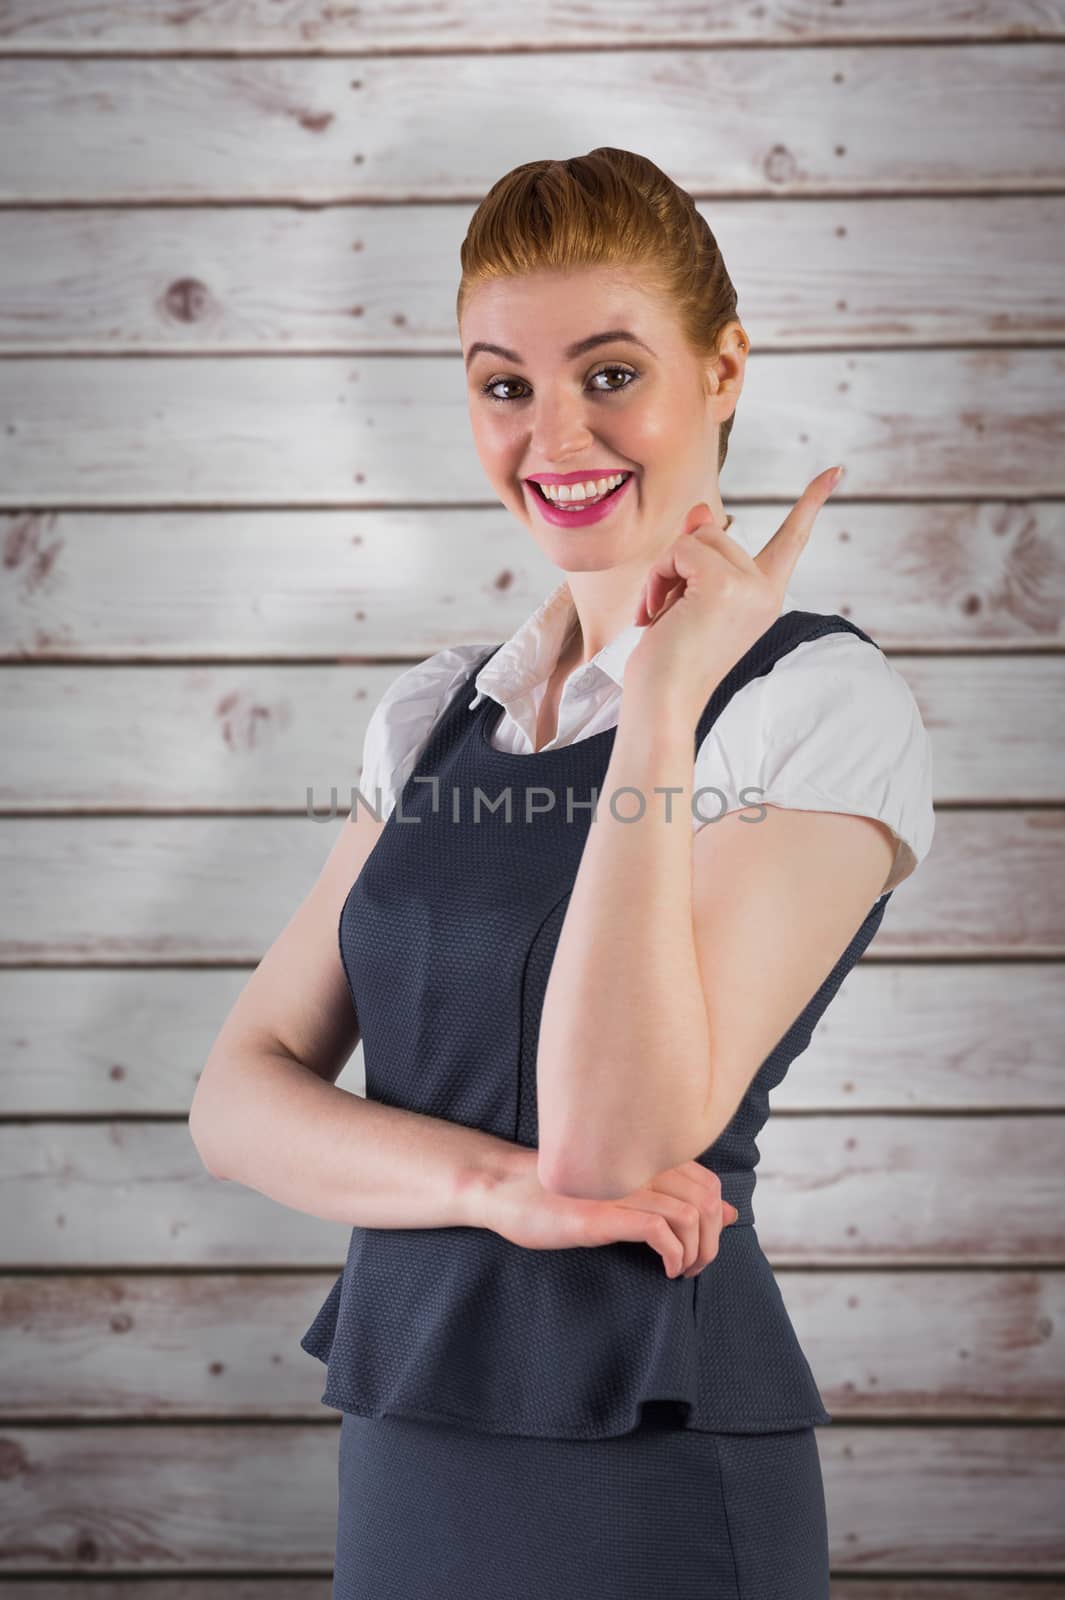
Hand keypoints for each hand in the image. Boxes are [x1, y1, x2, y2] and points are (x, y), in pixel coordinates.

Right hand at [474, 1149, 738, 1278]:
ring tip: (682, 1270)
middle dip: (712, 1240)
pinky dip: (673, 1254)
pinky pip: (658, 1230)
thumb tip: (727, 1212)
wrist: (508, 1190)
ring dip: (696, 1252)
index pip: (709, 1182)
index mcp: (644, 1156)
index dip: (718, 1216)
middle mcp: (638, 1166)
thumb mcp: (624, 1189)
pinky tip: (666, 1269)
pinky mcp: (603, 1214)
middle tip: (697, 1265)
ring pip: (689, 1215)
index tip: (707, 1242)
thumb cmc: (568, 1193)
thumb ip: (673, 1195)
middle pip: (706, 1200)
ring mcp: (620, 1188)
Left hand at [624, 466, 844, 728]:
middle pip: (715, 531)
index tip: (836, 470)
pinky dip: (657, 577)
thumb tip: (702, 509)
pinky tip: (654, 616)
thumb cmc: (669, 660)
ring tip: (659, 615)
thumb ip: (698, 553)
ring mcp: (749, 587)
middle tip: (665, 612)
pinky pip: (680, 549)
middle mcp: (766, 590)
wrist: (662, 703)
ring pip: (696, 537)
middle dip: (677, 563)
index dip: (811, 502)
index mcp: (765, 596)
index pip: (792, 540)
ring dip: (663, 571)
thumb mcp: (686, 598)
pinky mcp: (724, 584)